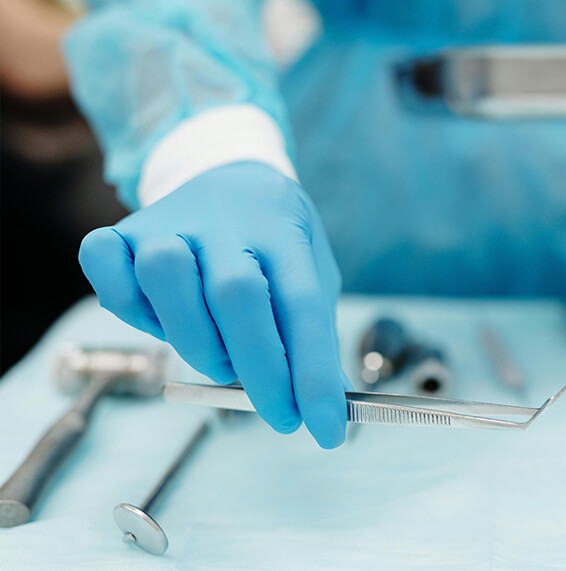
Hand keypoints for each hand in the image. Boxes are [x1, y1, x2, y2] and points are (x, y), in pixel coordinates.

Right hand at [79, 162, 349, 447]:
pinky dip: (128, 307)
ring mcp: (169, 223)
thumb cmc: (274, 246)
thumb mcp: (310, 277)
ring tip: (220, 361)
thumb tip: (324, 410)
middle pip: (236, 294)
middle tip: (280, 414)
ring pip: (166, 276)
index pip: (302, 305)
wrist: (230, 175)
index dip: (313, 373)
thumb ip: (313, 335)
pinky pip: (105, 266)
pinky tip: (161, 321)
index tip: (328, 430)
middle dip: (261, 370)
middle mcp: (225, 221)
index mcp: (282, 231)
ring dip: (195, 339)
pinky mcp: (122, 232)